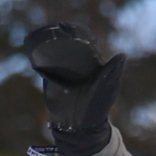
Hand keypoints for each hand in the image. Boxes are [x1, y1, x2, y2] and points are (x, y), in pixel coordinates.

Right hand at [23, 22, 124, 155]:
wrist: (81, 129)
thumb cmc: (97, 109)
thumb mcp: (106, 88)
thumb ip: (112, 72)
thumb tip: (122, 54)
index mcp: (92, 65)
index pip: (84, 43)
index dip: (76, 33)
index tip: (67, 26)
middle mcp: (78, 67)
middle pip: (67, 46)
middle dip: (60, 36)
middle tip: (52, 29)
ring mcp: (64, 73)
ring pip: (55, 54)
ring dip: (49, 45)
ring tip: (42, 35)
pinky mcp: (52, 82)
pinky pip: (46, 66)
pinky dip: (40, 57)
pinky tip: (34, 48)